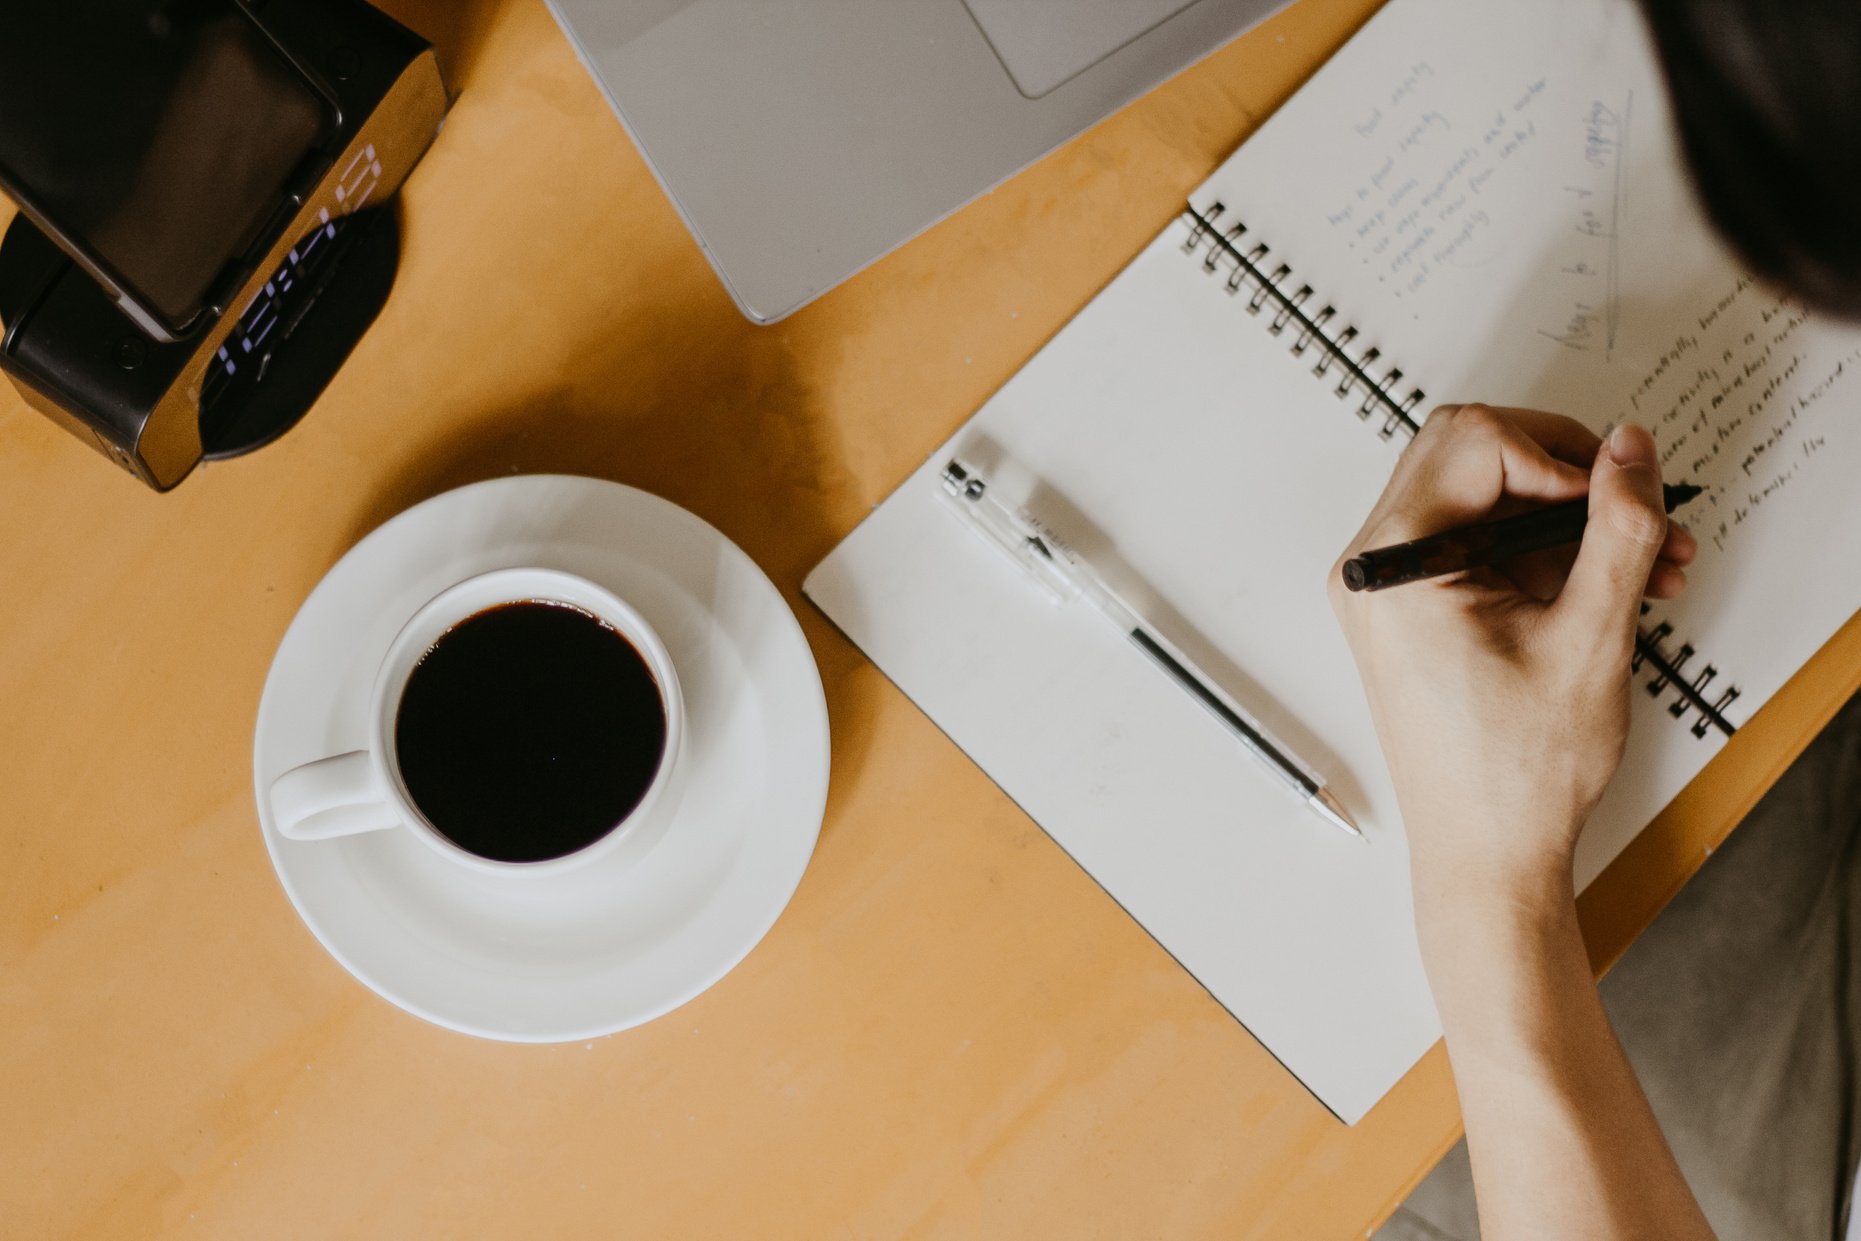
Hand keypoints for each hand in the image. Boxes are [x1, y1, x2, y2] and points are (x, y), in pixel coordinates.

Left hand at [1329, 405, 1695, 908]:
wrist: (1486, 856)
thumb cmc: (1513, 775)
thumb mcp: (1589, 637)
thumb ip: (1617, 530)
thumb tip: (1629, 451)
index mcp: (1392, 567)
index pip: (1475, 441)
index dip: (1561, 458)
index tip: (1618, 499)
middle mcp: (1374, 569)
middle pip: (1474, 455)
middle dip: (1569, 477)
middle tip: (1639, 509)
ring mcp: (1391, 590)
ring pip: (1487, 500)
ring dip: (1571, 517)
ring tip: (1653, 561)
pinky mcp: (1416, 612)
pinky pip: (1481, 546)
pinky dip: (1548, 552)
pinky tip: (1616, 583)